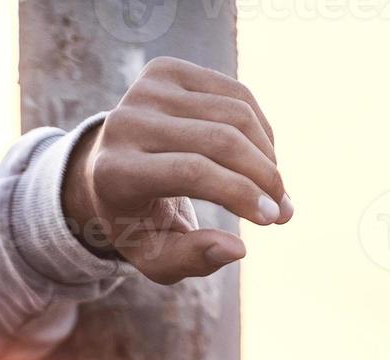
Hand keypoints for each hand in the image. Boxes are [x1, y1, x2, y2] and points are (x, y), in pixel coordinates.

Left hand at [62, 57, 291, 284]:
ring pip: (235, 113)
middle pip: (219, 140)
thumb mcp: (153, 255)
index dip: (240, 192)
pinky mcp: (165, 69)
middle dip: (264, 176)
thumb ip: (190, 259)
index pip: (192, 172)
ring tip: (275, 188)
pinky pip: (235, 93)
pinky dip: (260, 128)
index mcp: (115, 171)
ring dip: (267, 154)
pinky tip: (263, 157)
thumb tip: (238, 249)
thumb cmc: (135, 221)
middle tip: (285, 210)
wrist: (104, 171)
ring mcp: (145, 89)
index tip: (273, 218)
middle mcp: (124, 123)